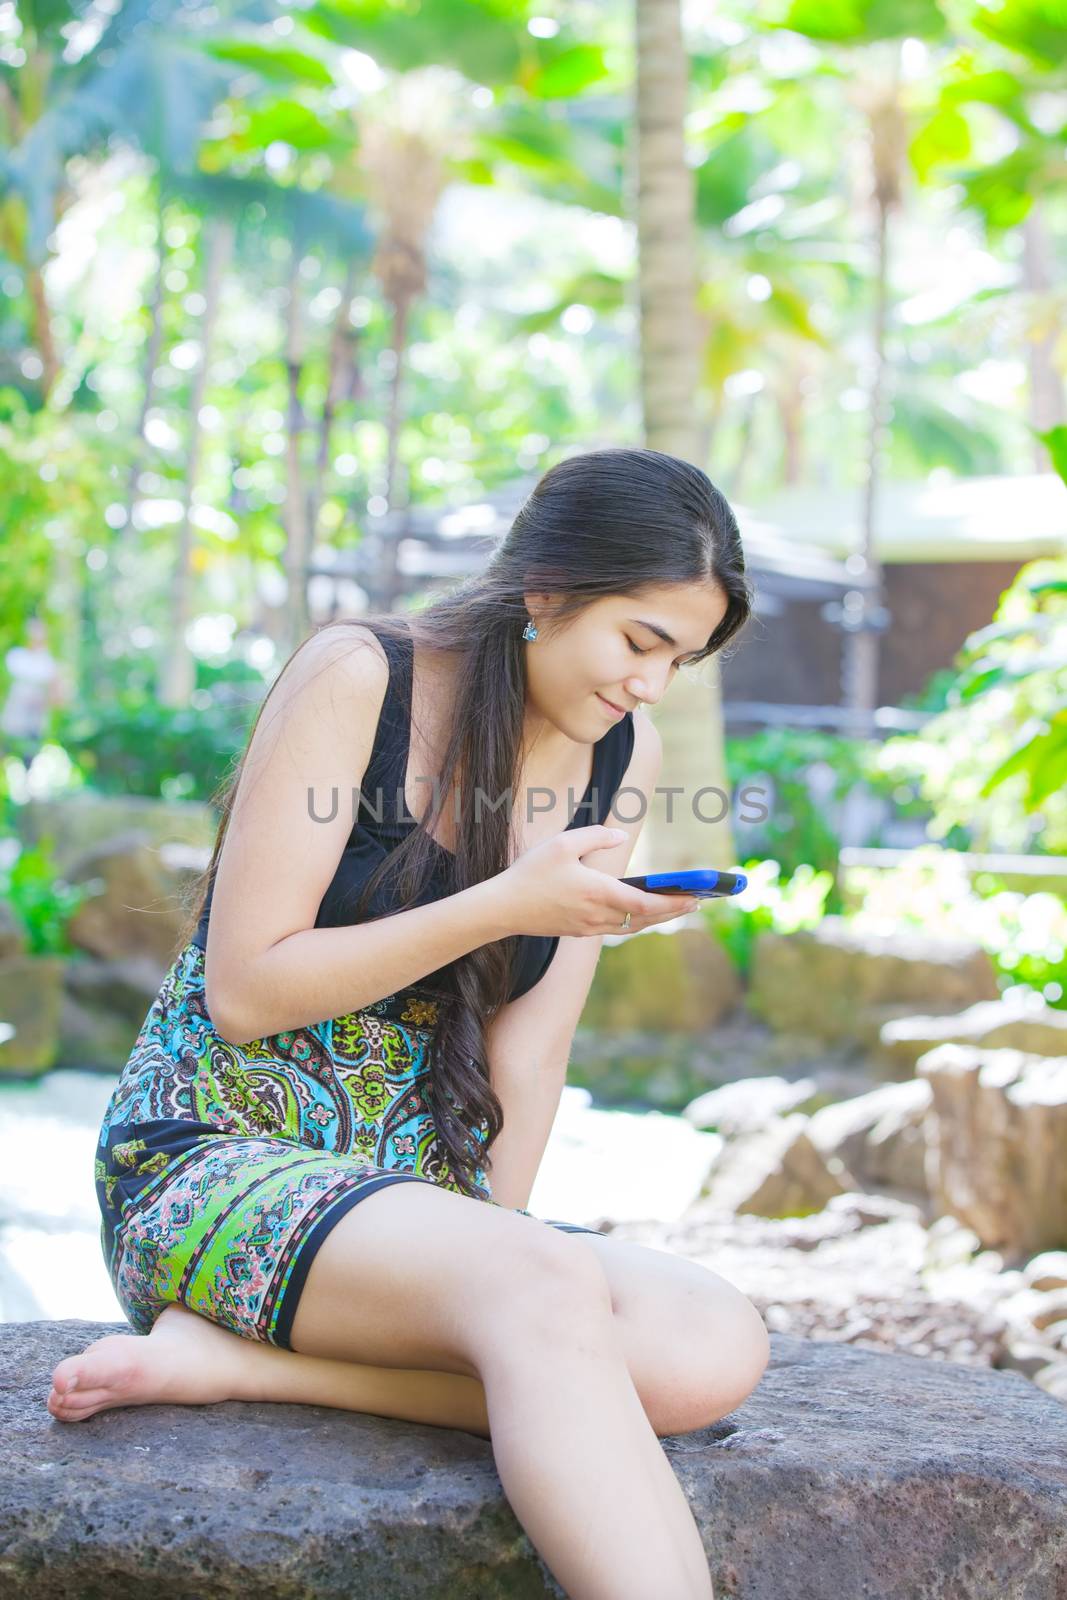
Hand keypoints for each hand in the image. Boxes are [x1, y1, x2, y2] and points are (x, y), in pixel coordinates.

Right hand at [489, 825, 699, 939]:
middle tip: (697, 903)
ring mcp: (588, 926)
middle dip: (673, 911)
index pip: (646, 904)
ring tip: (675, 908)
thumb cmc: (531, 873)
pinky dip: (634, 922)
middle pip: (645, 919)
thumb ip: (595, 836)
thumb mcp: (562, 843)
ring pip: (631, 927)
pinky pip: (615, 929)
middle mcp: (598, 915)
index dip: (673, 902)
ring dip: (656, 919)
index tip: (695, 898)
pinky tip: (641, 913)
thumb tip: (619, 836)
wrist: (502, 908)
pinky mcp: (579, 931)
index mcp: (598, 892)